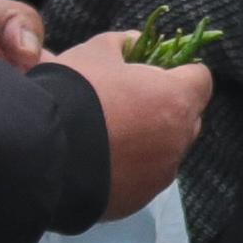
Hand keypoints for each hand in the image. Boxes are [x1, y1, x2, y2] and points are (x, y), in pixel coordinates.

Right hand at [51, 33, 210, 219]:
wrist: (40, 151)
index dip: (180, 72)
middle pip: (187, 118)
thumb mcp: (94, 52)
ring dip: (150, 141)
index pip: (201, 78)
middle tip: (130, 102)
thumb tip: (136, 41)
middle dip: (168, 108)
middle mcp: (177, 141)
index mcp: (176, 99)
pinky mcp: (139, 200)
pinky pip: (144, 178)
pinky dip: (131, 169)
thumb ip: (123, 44)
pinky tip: (101, 161)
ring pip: (167, 151)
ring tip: (111, 135)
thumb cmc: (75, 92)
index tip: (156, 72)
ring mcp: (160, 175)